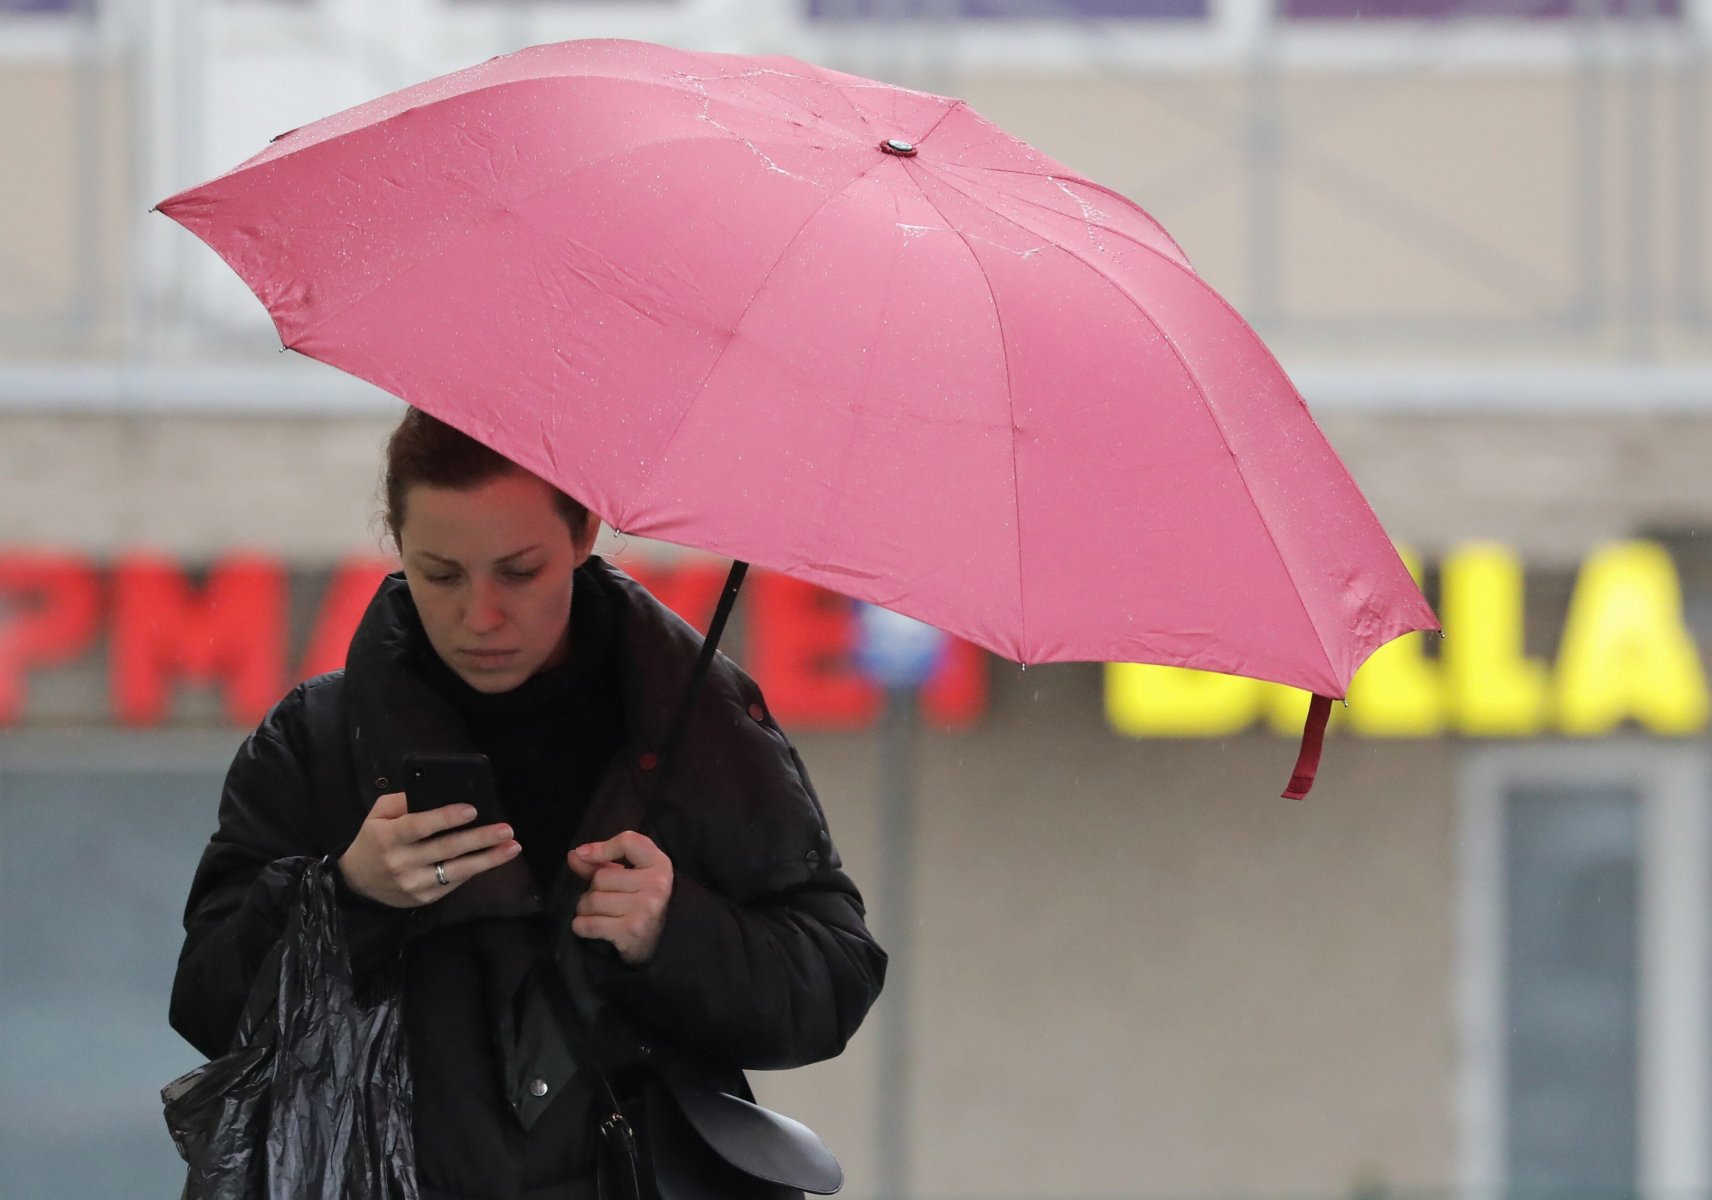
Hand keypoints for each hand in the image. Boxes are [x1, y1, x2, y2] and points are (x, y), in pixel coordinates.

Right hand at [337, 791, 520, 907]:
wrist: (357, 883)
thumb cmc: (373, 841)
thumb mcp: (378, 815)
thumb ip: (403, 801)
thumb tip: (435, 791)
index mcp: (388, 837)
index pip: (420, 826)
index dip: (446, 818)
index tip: (473, 809)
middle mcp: (402, 862)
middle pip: (446, 849)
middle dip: (480, 838)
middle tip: (506, 829)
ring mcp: (414, 884)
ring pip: (457, 870)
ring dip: (489, 858)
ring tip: (512, 847)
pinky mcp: (425, 898)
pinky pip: (455, 882)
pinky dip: (476, 869)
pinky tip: (494, 858)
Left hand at [567, 831, 673, 964]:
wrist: (660, 942)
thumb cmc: (641, 902)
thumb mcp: (629, 876)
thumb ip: (600, 863)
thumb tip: (574, 855)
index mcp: (659, 865)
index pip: (628, 842)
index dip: (602, 847)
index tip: (584, 855)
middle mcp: (656, 884)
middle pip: (601, 877)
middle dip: (593, 889)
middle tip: (605, 899)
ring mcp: (645, 908)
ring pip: (592, 901)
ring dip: (585, 909)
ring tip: (598, 914)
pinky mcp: (631, 931)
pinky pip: (589, 924)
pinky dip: (581, 926)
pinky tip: (590, 927)